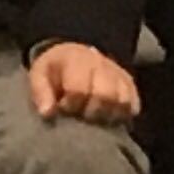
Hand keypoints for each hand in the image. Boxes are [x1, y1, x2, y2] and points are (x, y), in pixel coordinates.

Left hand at [27, 41, 141, 125]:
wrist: (75, 55)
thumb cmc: (56, 70)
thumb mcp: (39, 75)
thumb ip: (41, 92)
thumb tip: (47, 114)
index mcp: (76, 59)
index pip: (79, 89)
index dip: (71, 104)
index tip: (64, 108)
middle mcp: (101, 64)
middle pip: (105, 96)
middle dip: (91, 112)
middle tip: (81, 115)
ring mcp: (118, 74)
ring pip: (122, 102)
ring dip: (108, 115)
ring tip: (95, 117)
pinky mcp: (130, 85)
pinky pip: (133, 106)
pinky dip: (123, 116)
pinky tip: (109, 117)